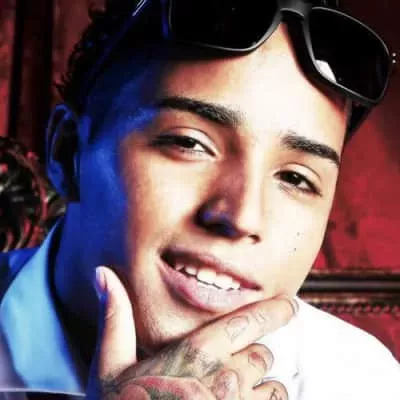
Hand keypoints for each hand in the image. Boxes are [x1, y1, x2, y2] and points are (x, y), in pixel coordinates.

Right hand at [86, 266, 295, 398]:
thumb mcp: (109, 366)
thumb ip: (115, 318)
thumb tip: (103, 274)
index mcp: (195, 354)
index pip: (247, 321)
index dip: (274, 311)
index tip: (290, 304)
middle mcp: (224, 379)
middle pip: (261, 354)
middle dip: (252, 356)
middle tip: (231, 365)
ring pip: (273, 388)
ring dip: (261, 387)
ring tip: (235, 393)